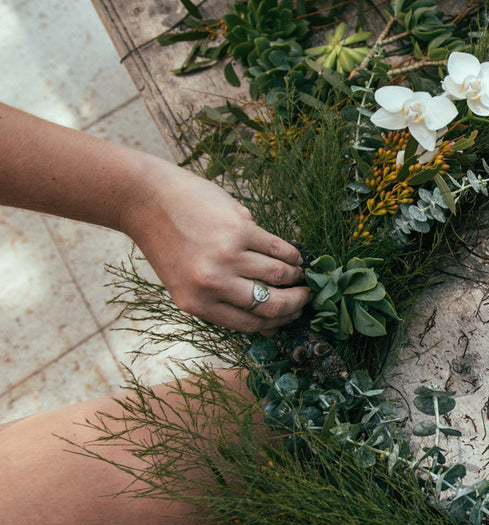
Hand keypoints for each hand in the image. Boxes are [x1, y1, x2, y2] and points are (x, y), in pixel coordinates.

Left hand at [0, 103, 310, 335]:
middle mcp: (213, 283)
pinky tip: (294, 255)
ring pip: (279, 274)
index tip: (291, 315)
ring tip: (300, 273)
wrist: (145, 199)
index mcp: (197, 304)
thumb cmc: (165, 241)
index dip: (278, 322)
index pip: (251, 324)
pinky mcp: (240, 229)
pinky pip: (277, 248)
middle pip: (272, 304)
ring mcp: (227, 255)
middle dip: (297, 303)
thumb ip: (218, 297)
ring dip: (296, 275)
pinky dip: (292, 254)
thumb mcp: (183, 281)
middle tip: (307, 296)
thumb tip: (265, 311)